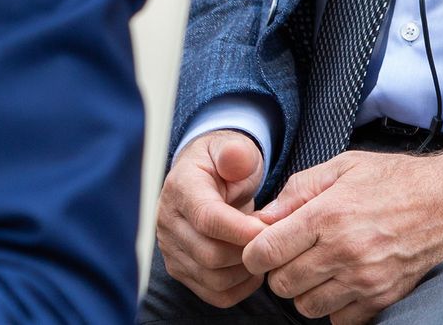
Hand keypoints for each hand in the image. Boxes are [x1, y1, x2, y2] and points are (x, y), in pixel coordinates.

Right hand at [155, 131, 269, 307]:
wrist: (209, 177)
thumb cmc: (226, 164)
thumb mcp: (234, 148)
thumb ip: (236, 153)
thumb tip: (234, 157)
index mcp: (182, 189)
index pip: (207, 219)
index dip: (240, 229)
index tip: (267, 229)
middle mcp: (169, 222)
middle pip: (210, 255)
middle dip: (248, 251)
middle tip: (273, 240)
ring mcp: (171, 250)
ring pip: (212, 279)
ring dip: (246, 271)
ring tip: (264, 251)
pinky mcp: (181, 269)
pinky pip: (212, 294)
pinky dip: (239, 288)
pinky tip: (253, 268)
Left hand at [244, 150, 442, 323]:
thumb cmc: (394, 180)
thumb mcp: (342, 167)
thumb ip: (297, 190)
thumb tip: (261, 219)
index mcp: (328, 215)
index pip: (264, 253)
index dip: (256, 251)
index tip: (264, 245)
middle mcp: (344, 252)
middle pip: (280, 285)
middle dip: (281, 270)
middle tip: (297, 252)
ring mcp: (364, 280)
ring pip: (306, 306)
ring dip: (307, 290)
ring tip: (323, 265)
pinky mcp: (382, 299)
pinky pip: (337, 320)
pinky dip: (335, 305)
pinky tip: (345, 280)